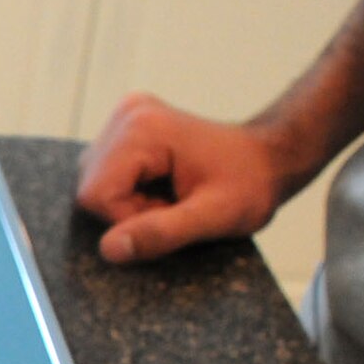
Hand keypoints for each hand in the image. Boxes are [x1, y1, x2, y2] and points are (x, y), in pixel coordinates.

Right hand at [75, 93, 293, 264]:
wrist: (271, 156)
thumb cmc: (251, 184)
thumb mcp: (214, 217)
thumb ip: (161, 233)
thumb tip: (109, 248)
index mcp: (143, 130)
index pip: (97, 195)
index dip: (130, 219)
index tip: (173, 213)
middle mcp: (127, 115)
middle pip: (92, 187)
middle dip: (129, 210)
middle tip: (174, 205)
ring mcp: (124, 117)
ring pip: (96, 183)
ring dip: (129, 202)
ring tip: (171, 195)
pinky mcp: (126, 127)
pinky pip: (106, 174)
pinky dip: (130, 191)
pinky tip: (162, 186)